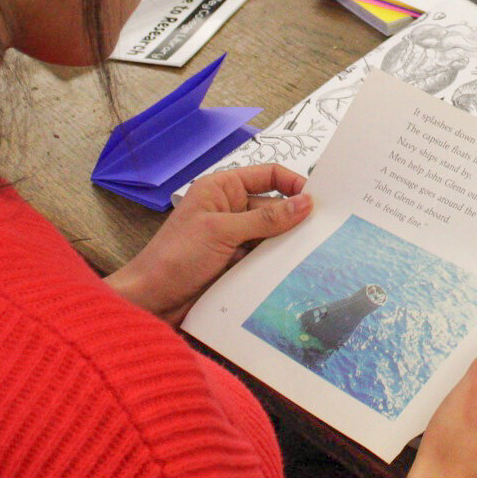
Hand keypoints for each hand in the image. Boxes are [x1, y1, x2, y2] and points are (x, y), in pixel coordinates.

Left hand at [105, 164, 309, 323]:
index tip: (318, 200)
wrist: (151, 302)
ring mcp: (233, 238)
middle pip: (274, 207)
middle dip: (295, 218)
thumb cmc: (176, 257)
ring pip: (272, 236)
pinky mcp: (236, 264)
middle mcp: (230, 209)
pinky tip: (297, 271)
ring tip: (316, 253)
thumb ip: (266, 218)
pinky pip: (265, 259)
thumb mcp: (222, 232)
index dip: (293, 183)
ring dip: (288, 244)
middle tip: (325, 231)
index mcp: (222, 189)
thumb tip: (306, 203)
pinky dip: (278, 264)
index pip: (268, 175)